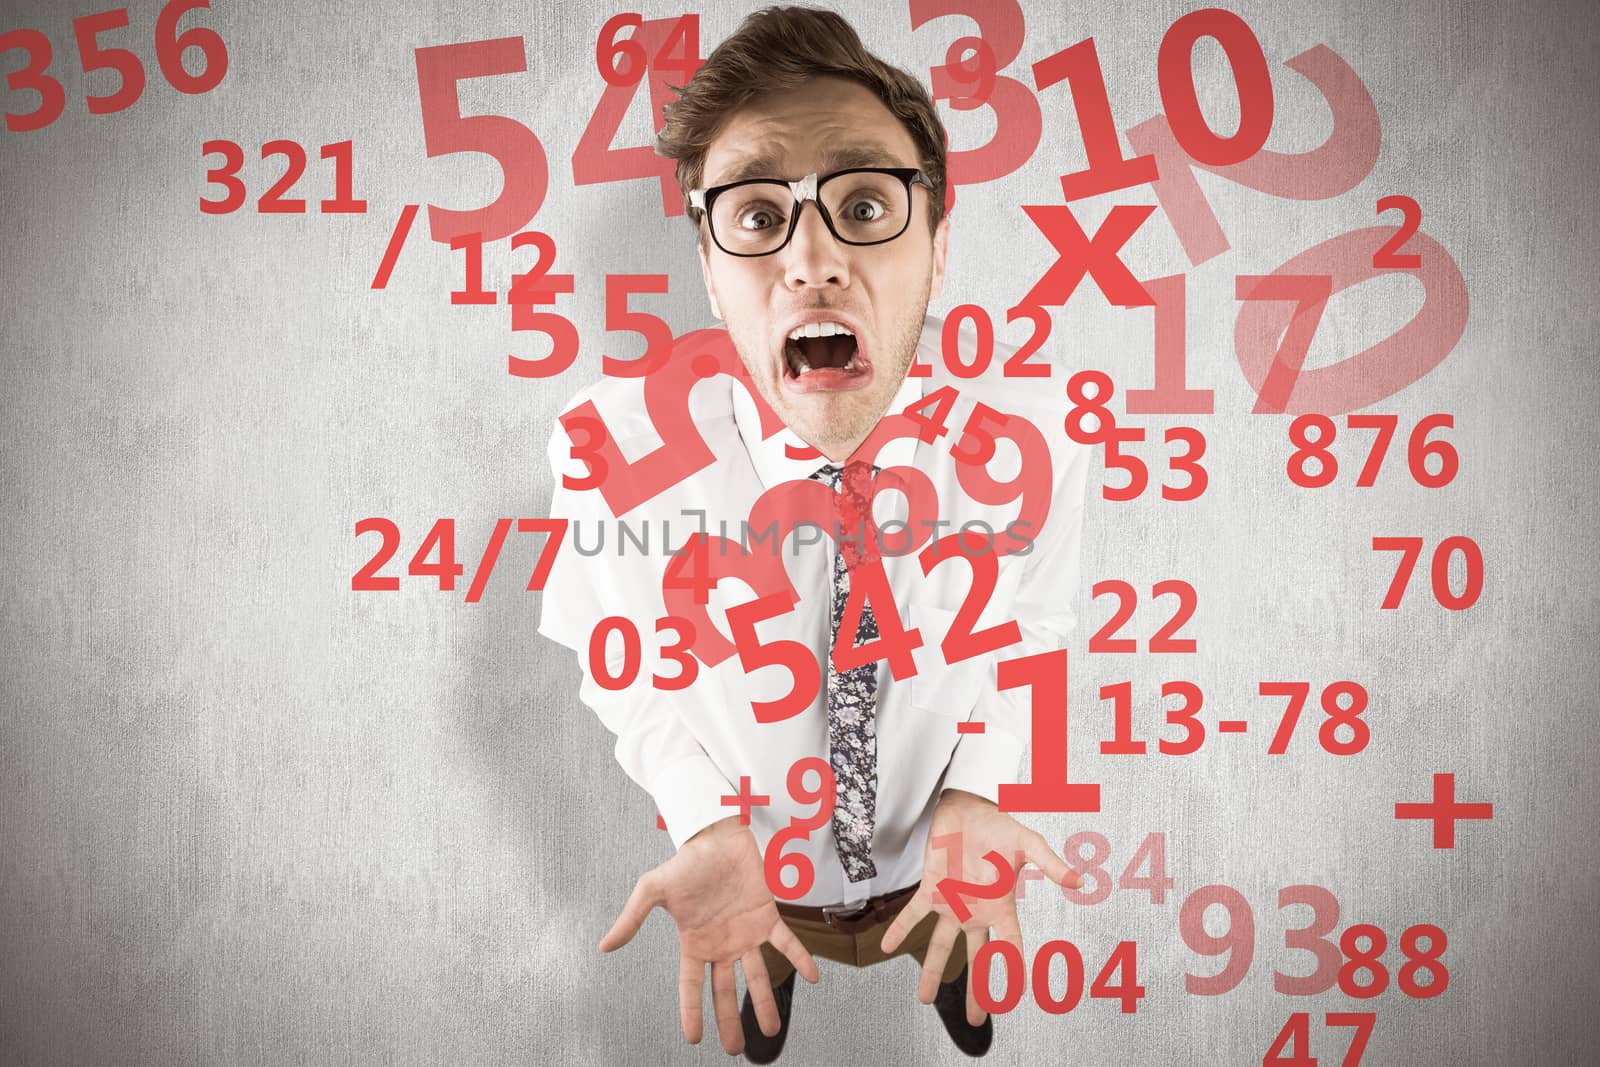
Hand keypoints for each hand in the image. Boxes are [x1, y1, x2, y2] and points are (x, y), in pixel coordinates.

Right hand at [599, 816, 820, 1054]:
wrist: (714, 834)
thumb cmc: (684, 861)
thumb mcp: (651, 890)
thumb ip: (632, 919)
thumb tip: (604, 946)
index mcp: (694, 942)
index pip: (691, 985)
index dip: (692, 1012)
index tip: (694, 1039)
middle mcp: (721, 943)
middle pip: (725, 990)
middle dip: (730, 1020)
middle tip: (736, 1048)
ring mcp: (745, 932)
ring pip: (757, 975)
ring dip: (765, 1002)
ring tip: (772, 1030)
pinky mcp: (767, 916)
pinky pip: (787, 942)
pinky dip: (800, 959)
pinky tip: (812, 977)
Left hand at [878, 789, 1079, 1024]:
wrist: (970, 807)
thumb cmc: (1000, 825)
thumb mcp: (1027, 843)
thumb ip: (1049, 863)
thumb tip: (1078, 880)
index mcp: (1001, 906)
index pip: (1010, 947)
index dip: (1014, 973)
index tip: (1015, 998)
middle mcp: (976, 911)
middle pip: (976, 959)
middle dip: (976, 990)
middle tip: (976, 1018)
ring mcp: (952, 903)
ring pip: (940, 945)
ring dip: (931, 971)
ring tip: (924, 999)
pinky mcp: (931, 889)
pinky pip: (912, 914)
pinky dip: (899, 929)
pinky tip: (887, 946)